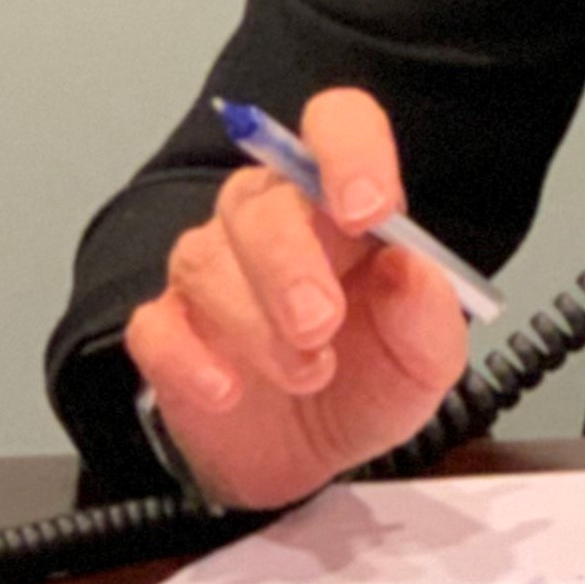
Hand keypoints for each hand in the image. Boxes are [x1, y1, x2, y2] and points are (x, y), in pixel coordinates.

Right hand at [123, 87, 471, 509]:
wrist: (311, 457)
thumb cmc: (368, 380)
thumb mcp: (425, 359)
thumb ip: (429, 314)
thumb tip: (411, 268)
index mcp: (341, 205)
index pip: (336, 126)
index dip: (348, 151)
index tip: (369, 211)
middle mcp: (270, 222)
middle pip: (257, 200)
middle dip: (288, 264)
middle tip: (321, 325)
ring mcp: (212, 273)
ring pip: (204, 260)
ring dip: (256, 324)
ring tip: (307, 375)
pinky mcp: (168, 331)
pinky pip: (155, 326)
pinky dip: (188, 360)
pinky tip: (227, 390)